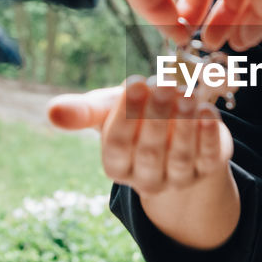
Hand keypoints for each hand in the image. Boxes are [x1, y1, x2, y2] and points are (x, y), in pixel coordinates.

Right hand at [47, 76, 237, 248]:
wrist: (174, 131)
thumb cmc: (133, 117)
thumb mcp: (107, 110)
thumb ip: (82, 111)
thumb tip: (52, 111)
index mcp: (115, 165)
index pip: (117, 145)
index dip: (126, 116)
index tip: (135, 83)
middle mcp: (145, 178)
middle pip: (149, 152)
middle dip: (156, 117)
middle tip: (163, 84)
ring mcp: (177, 179)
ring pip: (179, 157)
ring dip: (183, 126)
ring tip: (186, 94)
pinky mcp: (205, 172)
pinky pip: (207, 159)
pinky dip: (209, 137)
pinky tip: (208, 112)